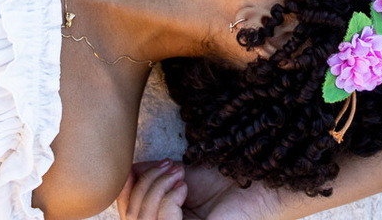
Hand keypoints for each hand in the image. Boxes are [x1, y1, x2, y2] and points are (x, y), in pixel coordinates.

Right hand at [119, 163, 285, 219]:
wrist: (257, 185)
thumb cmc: (226, 183)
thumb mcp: (182, 177)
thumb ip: (154, 176)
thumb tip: (129, 170)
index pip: (131, 215)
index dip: (124, 192)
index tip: (132, 168)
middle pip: (133, 217)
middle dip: (145, 185)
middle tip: (168, 165)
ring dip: (156, 188)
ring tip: (178, 172)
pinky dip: (168, 199)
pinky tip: (184, 186)